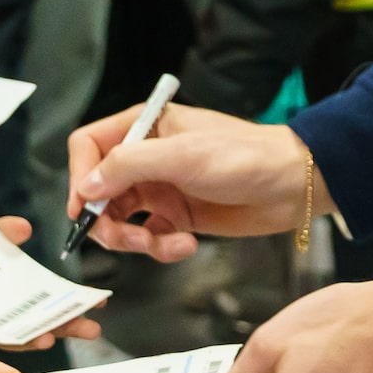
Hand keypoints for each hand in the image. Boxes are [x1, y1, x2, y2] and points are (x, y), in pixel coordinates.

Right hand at [66, 101, 317, 261]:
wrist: (293, 185)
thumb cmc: (244, 156)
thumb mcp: (182, 156)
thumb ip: (128, 167)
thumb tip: (85, 188)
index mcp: (144, 126)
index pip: (88, 146)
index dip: (79, 177)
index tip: (84, 209)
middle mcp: (147, 156)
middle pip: (98, 190)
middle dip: (107, 220)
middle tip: (127, 240)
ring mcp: (161, 188)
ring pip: (121, 220)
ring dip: (135, 240)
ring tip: (163, 243)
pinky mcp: (178, 216)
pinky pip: (149, 237)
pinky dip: (160, 247)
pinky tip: (186, 244)